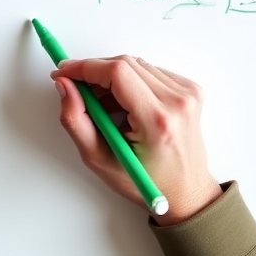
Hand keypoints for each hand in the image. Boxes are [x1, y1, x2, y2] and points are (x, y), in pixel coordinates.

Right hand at [53, 55, 220, 225]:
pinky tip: (125, 104)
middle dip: (94, 71)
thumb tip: (64, 85)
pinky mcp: (190, 90)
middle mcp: (177, 102)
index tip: (64, 72)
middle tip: (78, 89)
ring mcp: (188, 94)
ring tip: (104, 105)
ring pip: (136, 65)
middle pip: (125, 64)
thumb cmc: (146, 181)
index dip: (85, 67)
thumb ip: (75, 120)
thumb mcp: (99, 159)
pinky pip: (150, 71)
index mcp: (157, 120)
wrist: (186, 192)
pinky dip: (131, 81)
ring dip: (112, 77)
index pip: (117, 73)